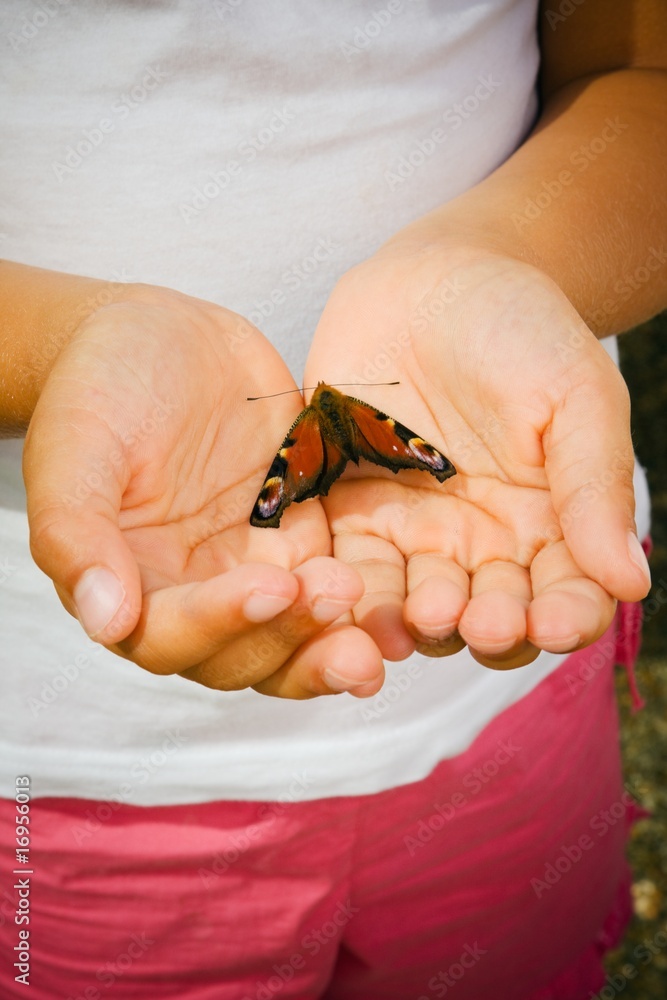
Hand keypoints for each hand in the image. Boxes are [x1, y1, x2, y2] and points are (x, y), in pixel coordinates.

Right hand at [24, 285, 383, 697]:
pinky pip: (332, 589)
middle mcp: (192, 594)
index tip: (269, 584)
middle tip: (338, 597)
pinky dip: (363, 607)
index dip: (220, 624)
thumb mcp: (77, 444)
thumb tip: (106, 619)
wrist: (158, 337)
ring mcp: (251, 570)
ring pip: (293, 639)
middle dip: (291, 640)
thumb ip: (76, 530)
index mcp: (130, 584)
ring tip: (379, 631)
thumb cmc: (100, 384)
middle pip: (242, 655)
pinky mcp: (300, 540)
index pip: (171, 636)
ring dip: (332, 644)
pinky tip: (402, 606)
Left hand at [304, 243, 650, 668]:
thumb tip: (632, 580)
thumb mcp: (575, 395)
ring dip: (416, 622)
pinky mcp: (349, 514)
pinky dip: (346, 587)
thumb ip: (595, 484)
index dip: (565, 618)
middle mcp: (482, 545)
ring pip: (415, 605)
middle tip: (481, 622)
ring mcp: (413, 533)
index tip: (554, 623)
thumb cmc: (519, 330)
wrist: (432, 282)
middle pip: (489, 616)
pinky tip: (349, 595)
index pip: (567, 595)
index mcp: (549, 526)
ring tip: (419, 616)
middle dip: (488, 626)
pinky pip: (345, 564)